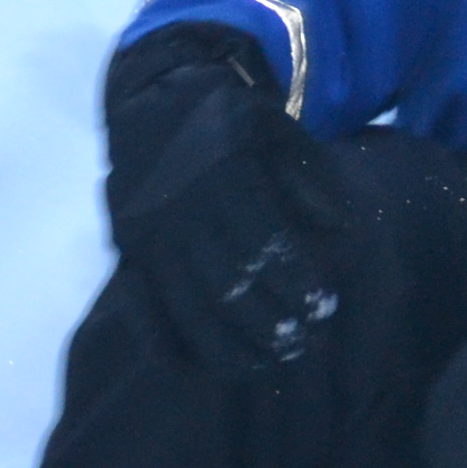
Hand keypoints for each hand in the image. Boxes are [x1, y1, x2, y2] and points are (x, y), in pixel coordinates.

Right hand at [101, 33, 345, 370]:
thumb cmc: (225, 118)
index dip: (295, 280)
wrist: (150, 98)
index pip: (264, 243)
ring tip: (261, 367)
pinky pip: (138, 302)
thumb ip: (309, 176)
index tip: (324, 309)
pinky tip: (183, 369)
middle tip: (302, 347)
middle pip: (228, 282)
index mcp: (223, 178)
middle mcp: (181, 211)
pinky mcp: (124, 248)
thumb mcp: (274, 129)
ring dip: (224, 342)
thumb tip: (342, 227)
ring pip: (186, 302)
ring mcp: (147, 235)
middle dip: (268, 321)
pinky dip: (157, 339)